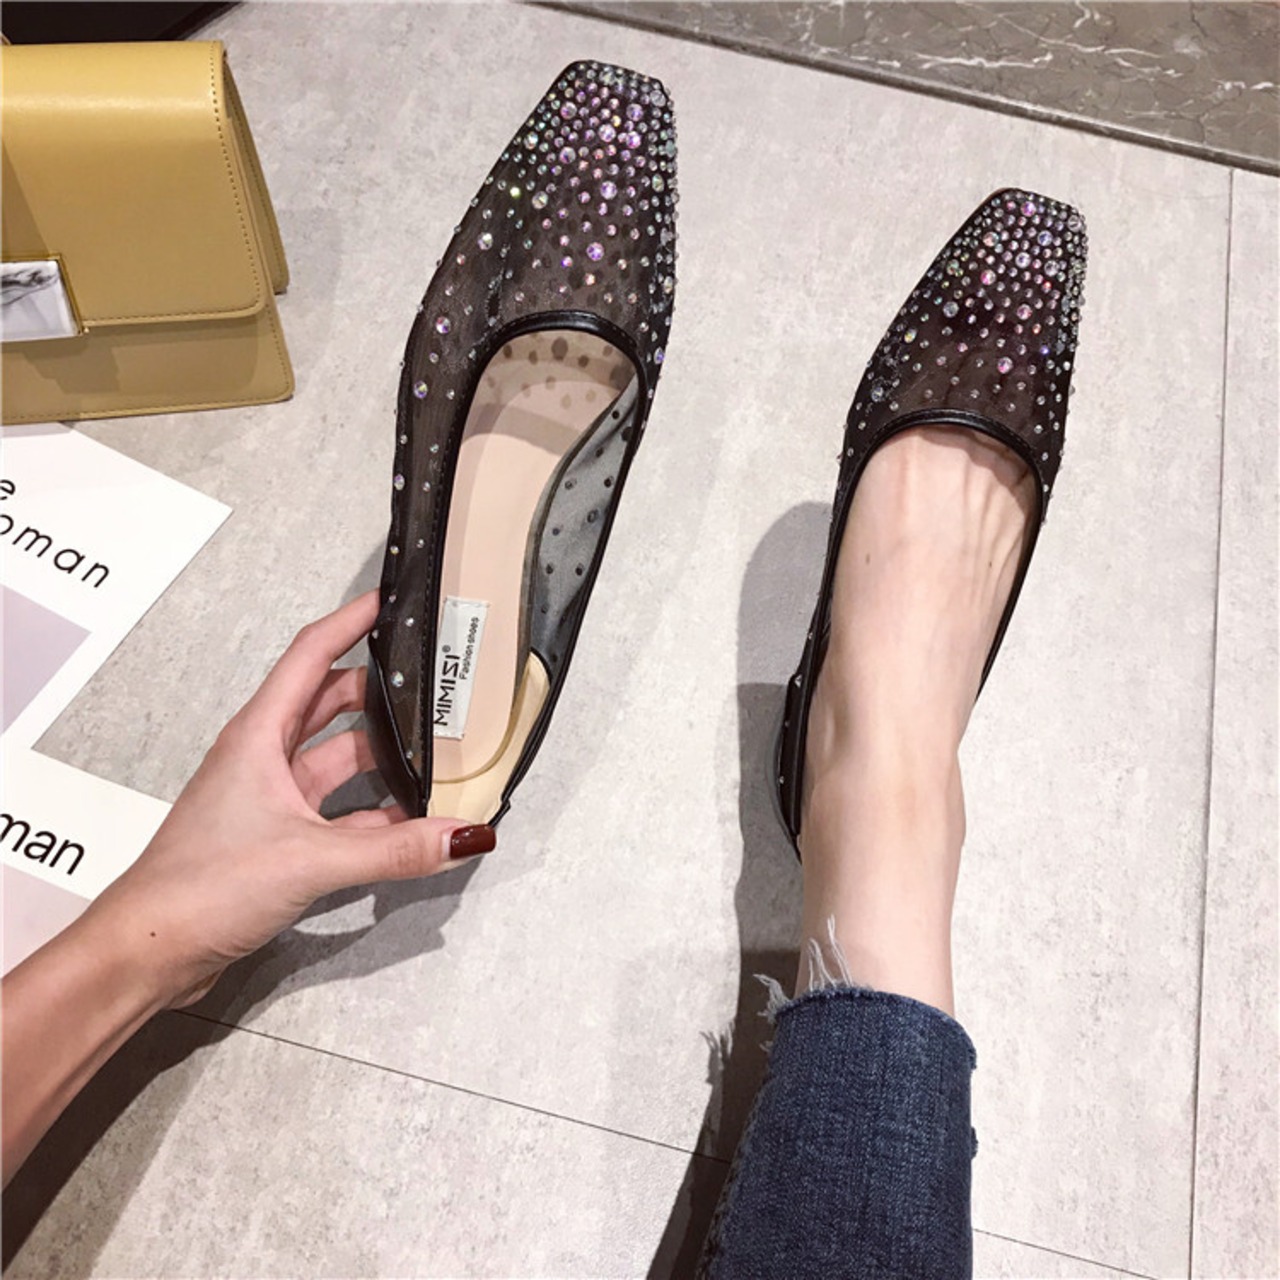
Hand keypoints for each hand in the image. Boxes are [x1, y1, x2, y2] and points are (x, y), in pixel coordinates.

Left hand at [80, 591, 492, 1009]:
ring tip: (434, 752)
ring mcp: (269, 798)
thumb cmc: (204, 886)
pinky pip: (337, 809)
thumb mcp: (310, 860)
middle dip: (380, 691)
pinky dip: (374, 811)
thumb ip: (394, 848)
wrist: (149, 950)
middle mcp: (263, 757)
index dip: (350, 622)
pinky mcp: (276, 837)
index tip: (389, 599)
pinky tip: (410, 823)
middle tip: (431, 684)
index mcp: (259, 736)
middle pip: (330, 703)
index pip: (311, 656)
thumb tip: (466, 833)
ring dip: (381, 757)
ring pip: (337, 759)